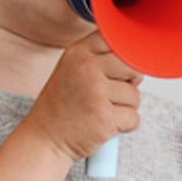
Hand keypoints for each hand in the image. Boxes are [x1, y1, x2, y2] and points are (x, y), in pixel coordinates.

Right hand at [23, 32, 142, 162]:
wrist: (45, 138)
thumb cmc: (62, 107)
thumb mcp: (72, 70)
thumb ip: (99, 58)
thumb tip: (137, 57)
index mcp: (78, 52)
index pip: (118, 42)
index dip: (124, 59)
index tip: (115, 73)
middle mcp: (86, 68)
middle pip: (133, 67)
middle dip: (130, 83)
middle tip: (112, 95)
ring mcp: (96, 92)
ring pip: (135, 96)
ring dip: (126, 108)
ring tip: (103, 112)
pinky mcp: (105, 117)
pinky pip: (133, 118)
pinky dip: (125, 126)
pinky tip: (105, 125)